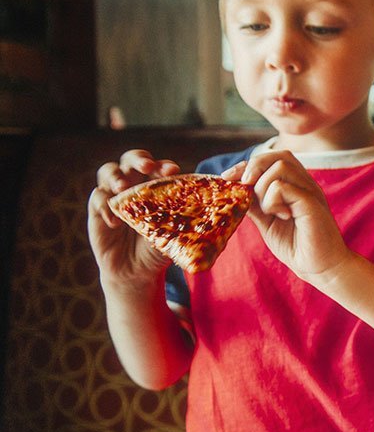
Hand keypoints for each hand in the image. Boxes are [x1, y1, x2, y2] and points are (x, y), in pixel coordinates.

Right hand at [88, 150, 179, 284]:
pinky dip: (105, 205)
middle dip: (139, 160)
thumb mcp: (178, 233)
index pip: (158, 167)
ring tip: (123, 188)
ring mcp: (114, 195)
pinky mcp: (97, 209)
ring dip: (116, 176)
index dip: (163, 166)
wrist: (137, 272)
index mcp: (156, 186)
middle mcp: (134, 184)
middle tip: (146, 167)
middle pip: (131, 159)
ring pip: (108, 171)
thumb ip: (191, 216)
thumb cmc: (160, 247)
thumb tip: (218, 200)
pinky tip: (115, 222)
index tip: (172, 171)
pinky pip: (97, 197)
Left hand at [231, 151, 350, 278]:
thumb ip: (255, 204)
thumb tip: (234, 189)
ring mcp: (310, 191)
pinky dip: (272, 201)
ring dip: (263, 188)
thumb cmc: (296, 246)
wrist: (319, 268)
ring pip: (280, 166)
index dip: (247, 165)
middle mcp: (305, 184)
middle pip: (278, 156)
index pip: (272, 159)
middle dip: (253, 168)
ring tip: (269, 211)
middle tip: (245, 189)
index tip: (228, 178)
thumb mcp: (267, 222)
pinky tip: (281, 216)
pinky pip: (283, 187)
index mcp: (296, 185)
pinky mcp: (311, 203)